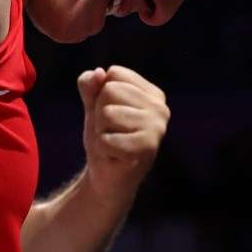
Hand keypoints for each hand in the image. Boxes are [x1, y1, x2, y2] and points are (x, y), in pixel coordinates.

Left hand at [78, 66, 168, 196]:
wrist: (107, 178)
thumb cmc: (104, 138)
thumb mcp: (93, 106)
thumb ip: (90, 85)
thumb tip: (98, 73)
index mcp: (152, 94)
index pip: (114, 74)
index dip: (102, 95)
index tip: (112, 116)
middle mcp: (160, 108)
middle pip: (110, 91)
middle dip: (100, 113)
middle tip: (112, 132)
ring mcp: (157, 128)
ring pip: (107, 113)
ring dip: (101, 131)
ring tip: (113, 143)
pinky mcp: (147, 148)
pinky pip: (107, 138)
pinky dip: (103, 148)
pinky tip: (115, 156)